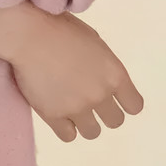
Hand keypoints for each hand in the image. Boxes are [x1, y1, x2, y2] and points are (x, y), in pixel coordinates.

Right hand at [9, 9, 143, 142]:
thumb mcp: (95, 43)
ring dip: (85, 122)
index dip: (124, 103)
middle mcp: (100, 94)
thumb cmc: (61, 29)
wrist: (30, 34)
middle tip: (88, 101)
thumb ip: (103, 67)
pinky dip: (65, 127)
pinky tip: (58, 113)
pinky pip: (69, 136)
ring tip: (71, 108)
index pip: (135, 106)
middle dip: (104, 113)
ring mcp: (77, 107)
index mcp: (115, 74)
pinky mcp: (54, 116)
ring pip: (93, 133)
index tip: (114, 98)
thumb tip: (101, 79)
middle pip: (115, 121)